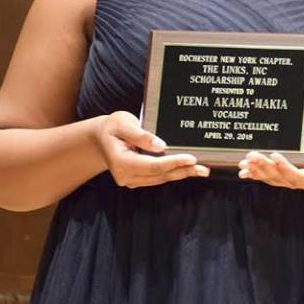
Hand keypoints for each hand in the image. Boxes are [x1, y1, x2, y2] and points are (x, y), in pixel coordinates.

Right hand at [94, 111, 209, 187]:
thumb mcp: (123, 123)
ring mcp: (131, 180)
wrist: (99, 139)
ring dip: (181, 174)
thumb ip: (141, 135)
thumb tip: (161, 146)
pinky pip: (158, 178)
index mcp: (121, 162)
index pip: (152, 165)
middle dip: (183, 171)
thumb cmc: (112, 127)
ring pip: (161, 179)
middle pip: (159, 175)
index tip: (191, 158)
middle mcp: (125, 176)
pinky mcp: (138, 179)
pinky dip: (173, 173)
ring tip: (201, 170)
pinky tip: (187, 170)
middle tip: (204, 169)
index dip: (173, 162)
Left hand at [237, 121, 303, 189]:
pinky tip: (243, 171)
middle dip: (265, 168)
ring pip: (271, 179)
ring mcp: (289, 179)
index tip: (274, 155)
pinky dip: (254, 174)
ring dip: (256, 171)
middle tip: (251, 156)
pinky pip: (266, 177)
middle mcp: (301, 180)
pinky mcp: (280, 176)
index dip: (285, 167)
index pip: (299, 176)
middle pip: (281, 178)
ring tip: (244, 162)